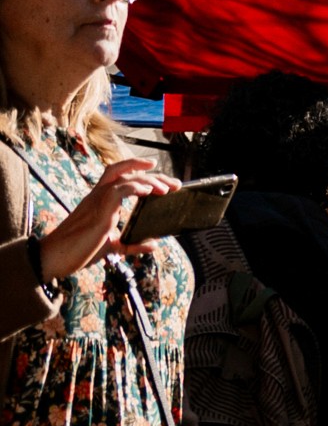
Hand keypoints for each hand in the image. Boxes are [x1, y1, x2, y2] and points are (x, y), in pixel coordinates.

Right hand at [38, 159, 175, 283]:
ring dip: (149, 181)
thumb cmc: (77, 251)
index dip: (135, 166)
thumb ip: (131, 244)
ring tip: (166, 189)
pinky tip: (148, 191)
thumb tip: (152, 244)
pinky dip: (134, 187)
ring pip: (124, 179)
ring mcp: (96, 202)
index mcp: (99, 201)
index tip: (155, 167)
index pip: (117, 174)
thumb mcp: (111, 247)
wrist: (53, 258)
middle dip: (151, 173)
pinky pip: (118, 191)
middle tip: (174, 184)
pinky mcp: (98, 211)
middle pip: (124, 172)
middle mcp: (97, 196)